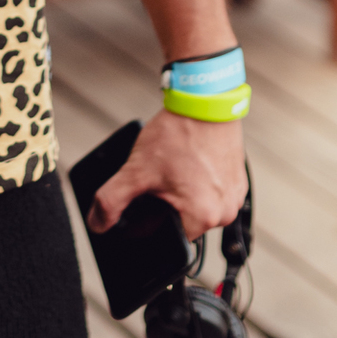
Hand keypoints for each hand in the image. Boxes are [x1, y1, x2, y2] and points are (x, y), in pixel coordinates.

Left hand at [89, 111, 245, 240]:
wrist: (205, 99)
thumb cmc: (177, 134)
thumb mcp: (136, 170)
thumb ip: (111, 201)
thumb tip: (97, 224)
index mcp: (203, 217)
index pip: (169, 238)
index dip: (151, 219)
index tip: (149, 194)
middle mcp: (225, 213)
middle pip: (185, 222)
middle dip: (168, 203)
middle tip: (162, 175)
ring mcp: (235, 197)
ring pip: (199, 206)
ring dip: (184, 192)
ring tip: (176, 165)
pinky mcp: (239, 181)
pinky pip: (213, 192)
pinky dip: (199, 182)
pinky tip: (189, 161)